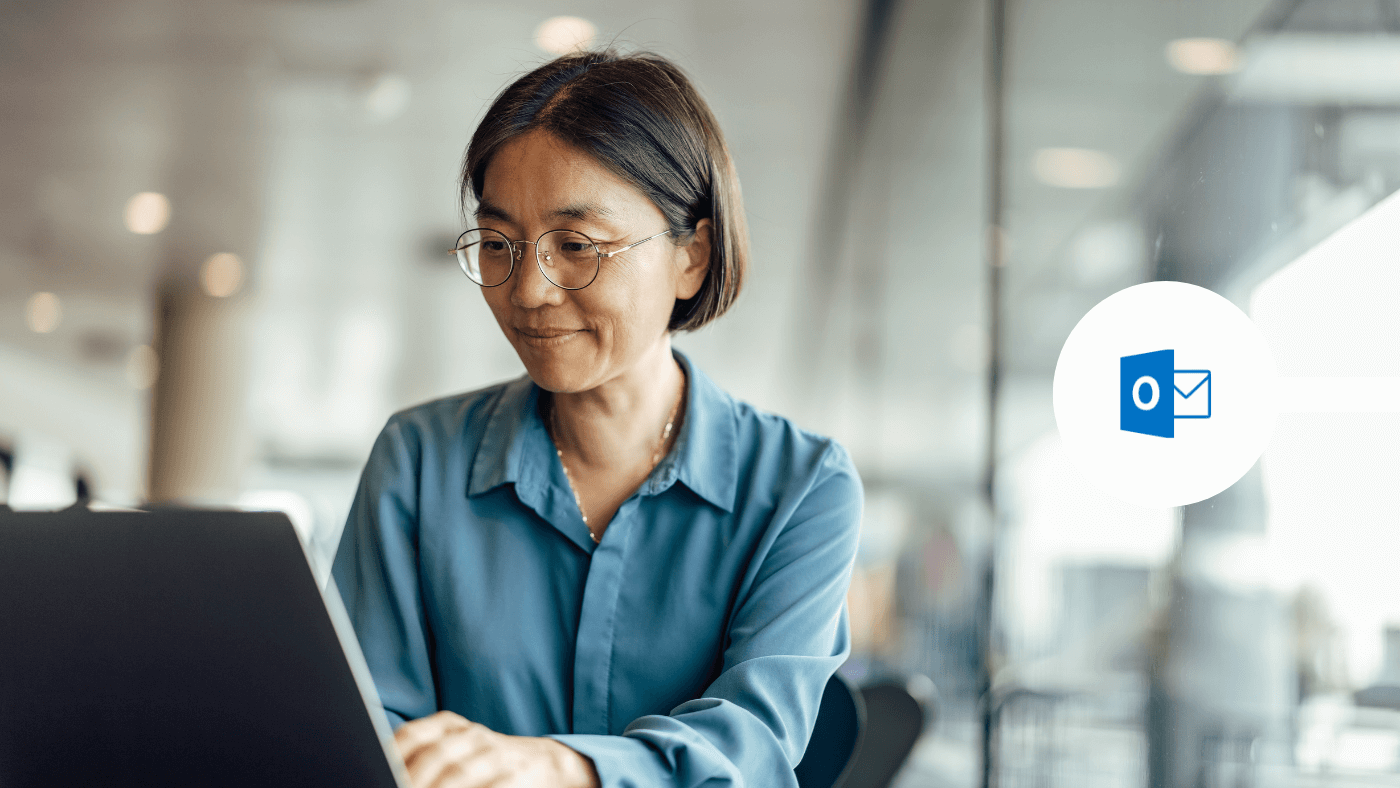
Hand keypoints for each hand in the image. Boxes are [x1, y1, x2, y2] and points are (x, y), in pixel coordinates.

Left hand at [393, 711, 599, 787]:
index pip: (414, 734)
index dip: (395, 753)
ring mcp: (498, 754)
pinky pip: (494, 786)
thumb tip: (385, 771)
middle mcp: (473, 735)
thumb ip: (423, 758)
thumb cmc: (486, 762)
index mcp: (450, 726)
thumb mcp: (455, 751)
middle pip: (437, 755)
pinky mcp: (519, 775)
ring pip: (462, 772)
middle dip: (414, 779)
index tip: (380, 770)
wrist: (545, 763)